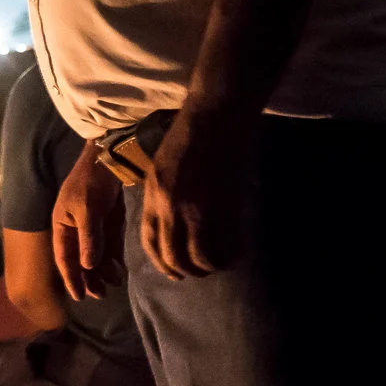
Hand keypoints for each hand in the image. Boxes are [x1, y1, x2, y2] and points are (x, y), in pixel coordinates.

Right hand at [52, 139, 124, 301]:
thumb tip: (88, 266)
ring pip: (96, 255)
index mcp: (62, 224)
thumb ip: (89, 238)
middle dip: (89, 278)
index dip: (71, 278)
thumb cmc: (92, 181)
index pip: (64, 257)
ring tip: (113, 283)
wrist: (110, 156)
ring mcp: (93, 225)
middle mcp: (76, 228)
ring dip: (103, 270)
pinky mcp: (108, 221)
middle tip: (100, 295)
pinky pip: (109, 246)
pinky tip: (119, 270)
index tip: (80, 297)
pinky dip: (113, 258)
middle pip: (80, 260)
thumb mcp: (87, 209)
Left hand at [141, 104, 257, 278]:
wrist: (216, 114)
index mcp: (153, 195)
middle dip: (186, 271)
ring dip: (209, 265)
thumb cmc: (188, 133)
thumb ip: (161, 196)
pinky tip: (234, 251)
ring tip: (218, 263)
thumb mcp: (160, 166)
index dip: (163, 264)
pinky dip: (229, 253)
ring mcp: (199, 207)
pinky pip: (225, 241)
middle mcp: (171, 206)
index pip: (151, 244)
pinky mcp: (224, 203)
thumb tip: (168, 225)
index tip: (174, 272)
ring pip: (200, 256)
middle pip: (174, 257)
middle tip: (199, 271)